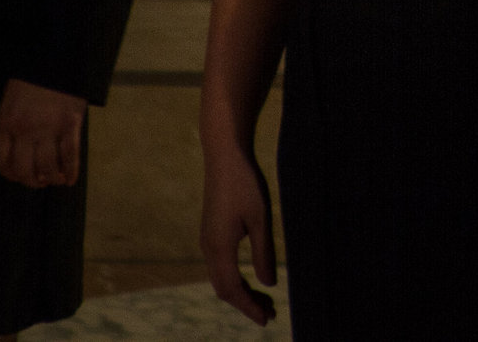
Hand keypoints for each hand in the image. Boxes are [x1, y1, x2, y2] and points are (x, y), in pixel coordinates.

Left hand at [0, 79, 83, 188]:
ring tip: (55, 179)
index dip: (10, 174)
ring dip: (51, 178)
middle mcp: (25, 130)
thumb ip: (13, 124)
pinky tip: (70, 179)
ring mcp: (49, 129)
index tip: (18, 176)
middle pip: (24, 169)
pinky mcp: (70, 125)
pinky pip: (70, 155)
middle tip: (38, 181)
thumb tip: (22, 150)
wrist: (57, 58)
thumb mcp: (12, 100)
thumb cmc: (34, 79)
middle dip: (31, 181)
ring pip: (47, 167)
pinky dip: (71, 171)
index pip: (2, 161)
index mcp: (7, 123)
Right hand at [200, 141, 279, 325]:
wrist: (224, 157)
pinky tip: (251, 278)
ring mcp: (207, 240)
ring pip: (221, 278)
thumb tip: (269, 284)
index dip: (249, 307)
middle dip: (246, 303)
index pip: (233, 289)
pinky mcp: (211, 233)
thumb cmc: (245, 184)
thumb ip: (264, 252)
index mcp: (219, 247)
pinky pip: (220, 266)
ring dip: (241, 292)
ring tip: (265, 299)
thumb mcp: (260, 219)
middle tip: (270, 313)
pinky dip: (235, 278)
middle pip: (224, 288)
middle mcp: (208, 248)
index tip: (267, 319)